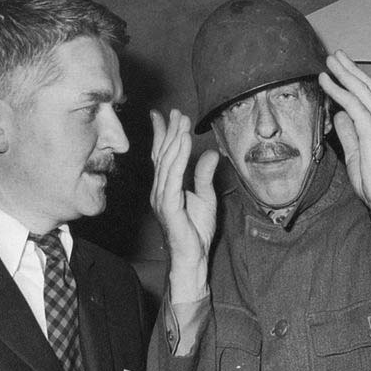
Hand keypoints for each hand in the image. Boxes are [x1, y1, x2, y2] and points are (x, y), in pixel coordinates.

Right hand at [150, 109, 218, 302]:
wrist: (192, 258)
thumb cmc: (195, 232)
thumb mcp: (205, 197)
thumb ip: (204, 175)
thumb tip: (211, 153)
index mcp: (166, 187)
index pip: (162, 156)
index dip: (163, 134)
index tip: (164, 115)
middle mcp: (160, 189)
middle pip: (163, 155)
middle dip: (169, 131)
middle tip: (175, 112)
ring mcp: (161, 197)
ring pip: (167, 162)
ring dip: (174, 139)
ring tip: (181, 121)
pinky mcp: (168, 205)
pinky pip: (172, 177)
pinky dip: (177, 158)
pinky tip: (182, 143)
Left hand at [319, 50, 370, 218]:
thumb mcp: (355, 152)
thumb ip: (348, 132)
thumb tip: (338, 116)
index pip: (368, 96)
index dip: (355, 81)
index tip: (341, 70)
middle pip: (366, 86)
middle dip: (350, 68)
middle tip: (336, 56)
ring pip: (360, 89)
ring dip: (344, 72)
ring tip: (330, 61)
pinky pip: (352, 103)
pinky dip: (338, 90)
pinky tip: (327, 81)